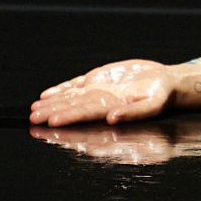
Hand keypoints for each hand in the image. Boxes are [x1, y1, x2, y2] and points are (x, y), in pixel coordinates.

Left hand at [30, 59, 176, 125]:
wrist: (166, 82)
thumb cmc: (162, 96)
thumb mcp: (153, 105)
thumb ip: (134, 113)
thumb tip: (113, 119)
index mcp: (112, 109)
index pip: (85, 114)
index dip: (68, 118)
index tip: (52, 121)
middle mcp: (101, 101)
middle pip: (72, 108)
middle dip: (52, 112)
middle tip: (34, 118)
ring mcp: (98, 90)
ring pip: (70, 98)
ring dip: (52, 104)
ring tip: (35, 109)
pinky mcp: (99, 79)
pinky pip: (76, 85)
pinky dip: (61, 89)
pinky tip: (47, 95)